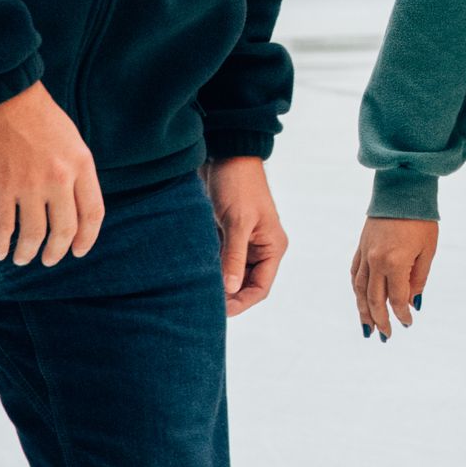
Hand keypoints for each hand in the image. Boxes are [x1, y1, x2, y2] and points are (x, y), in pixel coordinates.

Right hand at [0, 81, 103, 265]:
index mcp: (81, 166)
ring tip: (23, 258)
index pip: (93, 213)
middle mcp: (59, 179)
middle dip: (57, 250)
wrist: (3, 98)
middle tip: (50, 259)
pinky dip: (0, 244)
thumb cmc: (37, 116)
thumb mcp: (71, 141)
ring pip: (34, 233)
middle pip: (65, 228)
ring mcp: (30, 185)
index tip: (79, 251)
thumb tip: (72, 203)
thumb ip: (75, 171)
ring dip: (28, 252)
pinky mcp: (0, 187)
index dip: (87, 238)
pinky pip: (3, 226)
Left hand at [203, 156, 288, 314]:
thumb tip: (229, 291)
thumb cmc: (238, 185)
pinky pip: (219, 260)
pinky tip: (192, 275)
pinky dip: (208, 269)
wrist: (226, 154)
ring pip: (230, 274)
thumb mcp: (237, 222)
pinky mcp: (226, 235)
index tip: (218, 312)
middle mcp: (260, 248)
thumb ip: (233, 257)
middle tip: (202, 305)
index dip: (241, 302)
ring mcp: (243, 242)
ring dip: (216, 283)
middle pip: (245, 284)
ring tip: (194, 292)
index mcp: (272, 247)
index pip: (260, 288)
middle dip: (227, 296)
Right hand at [351, 216, 439, 340]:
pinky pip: (355, 273)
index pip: (396, 298)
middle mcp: (375, 261)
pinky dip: (357, 289)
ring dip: (363, 310)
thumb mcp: (428, 251)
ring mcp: (365, 253)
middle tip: (385, 336)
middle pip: (374, 299)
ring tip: (367, 327)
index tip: (408, 323)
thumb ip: (418, 279)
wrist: (402, 190)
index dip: (402, 314)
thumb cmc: (421, 220)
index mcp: (394, 263)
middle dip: (379, 320)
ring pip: (359, 289)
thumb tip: (413, 303)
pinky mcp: (361, 246)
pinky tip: (360, 299)